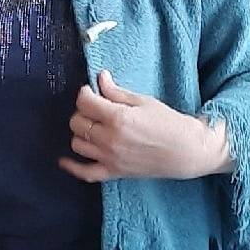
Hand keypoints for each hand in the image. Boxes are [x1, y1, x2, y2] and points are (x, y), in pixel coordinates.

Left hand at [60, 71, 231, 182]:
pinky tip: (64, 160)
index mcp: (118, 118)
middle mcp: (109, 139)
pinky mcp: (114, 172)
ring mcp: (110, 158)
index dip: (85, 93)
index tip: (91, 91)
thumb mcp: (143, 102)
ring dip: (81, 132)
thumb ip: (117, 92)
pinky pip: (85, 172)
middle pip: (77, 122)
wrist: (186, 151)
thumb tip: (100, 78)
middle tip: (95, 108)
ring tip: (92, 127)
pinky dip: (72, 167)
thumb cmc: (169, 123)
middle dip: (83, 111)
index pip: (84, 102)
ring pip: (77, 143)